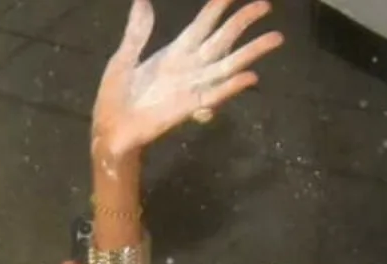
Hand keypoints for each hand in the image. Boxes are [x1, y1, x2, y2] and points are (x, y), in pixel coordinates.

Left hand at [91, 0, 282, 164]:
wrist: (111, 128)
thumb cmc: (116, 96)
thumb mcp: (123, 58)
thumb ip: (137, 32)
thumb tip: (142, 1)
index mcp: (176, 52)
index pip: (203, 24)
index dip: (218, 8)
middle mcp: (191, 66)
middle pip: (223, 39)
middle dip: (243, 22)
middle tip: (265, 5)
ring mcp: (194, 86)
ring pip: (229, 65)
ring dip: (251, 52)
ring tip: (274, 38)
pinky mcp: (191, 107)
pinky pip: (216, 95)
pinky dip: (232, 87)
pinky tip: (250, 77)